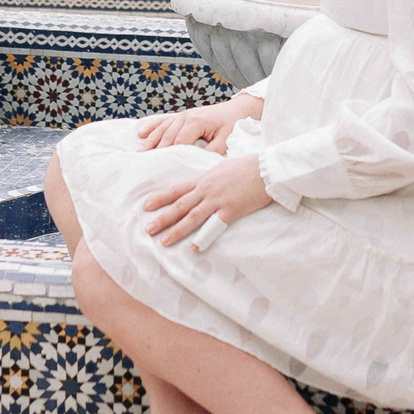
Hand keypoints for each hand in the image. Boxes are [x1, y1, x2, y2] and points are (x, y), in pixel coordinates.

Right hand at [135, 96, 257, 154]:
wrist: (238, 109)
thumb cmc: (234, 124)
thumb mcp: (227, 140)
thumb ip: (213, 151)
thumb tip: (199, 161)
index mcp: (197, 122)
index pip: (179, 141)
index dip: (170, 154)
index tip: (161, 166)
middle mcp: (186, 117)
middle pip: (167, 135)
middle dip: (156, 149)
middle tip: (145, 163)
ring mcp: (183, 115)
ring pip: (163, 128)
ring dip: (151, 139)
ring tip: (140, 151)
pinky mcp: (183, 115)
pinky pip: (164, 120)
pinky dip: (152, 126)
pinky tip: (141, 132)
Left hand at [143, 152, 272, 249]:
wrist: (266, 169)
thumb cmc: (248, 166)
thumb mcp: (223, 168)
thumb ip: (211, 178)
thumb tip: (203, 183)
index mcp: (204, 179)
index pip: (177, 189)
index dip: (161, 198)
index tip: (146, 205)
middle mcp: (207, 189)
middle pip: (180, 205)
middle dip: (162, 217)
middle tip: (147, 228)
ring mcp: (218, 200)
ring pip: (192, 216)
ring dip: (176, 229)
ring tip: (163, 241)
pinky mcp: (231, 210)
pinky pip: (213, 226)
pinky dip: (203, 237)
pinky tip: (194, 247)